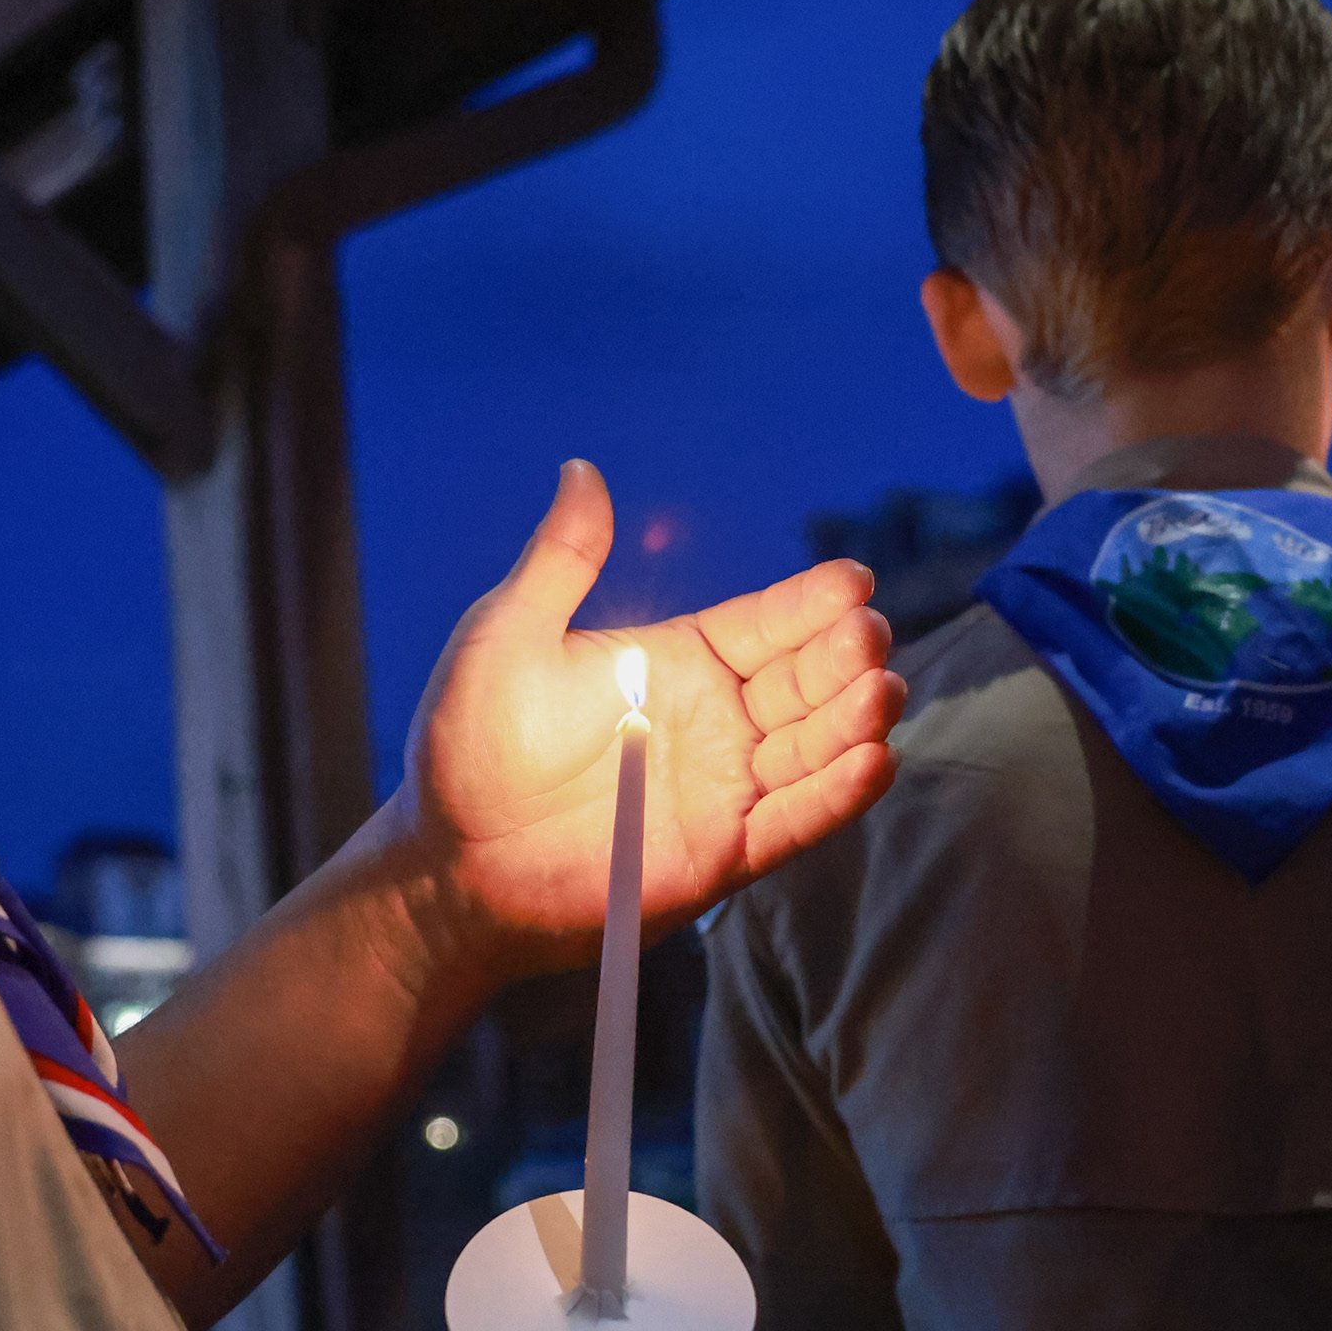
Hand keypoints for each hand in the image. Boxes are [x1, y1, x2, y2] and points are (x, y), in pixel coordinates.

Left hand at [395, 461, 902, 973]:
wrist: (450, 862)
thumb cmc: (467, 745)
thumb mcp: (508, 635)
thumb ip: (560, 560)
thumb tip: (580, 468)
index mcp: (678, 661)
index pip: (763, 624)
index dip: (809, 604)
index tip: (853, 581)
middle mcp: (716, 722)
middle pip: (804, 682)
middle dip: (844, 658)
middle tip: (867, 636)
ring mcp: (724, 789)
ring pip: (813, 748)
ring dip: (854, 721)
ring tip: (881, 692)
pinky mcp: (723, 855)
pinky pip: (795, 822)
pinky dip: (837, 795)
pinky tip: (874, 761)